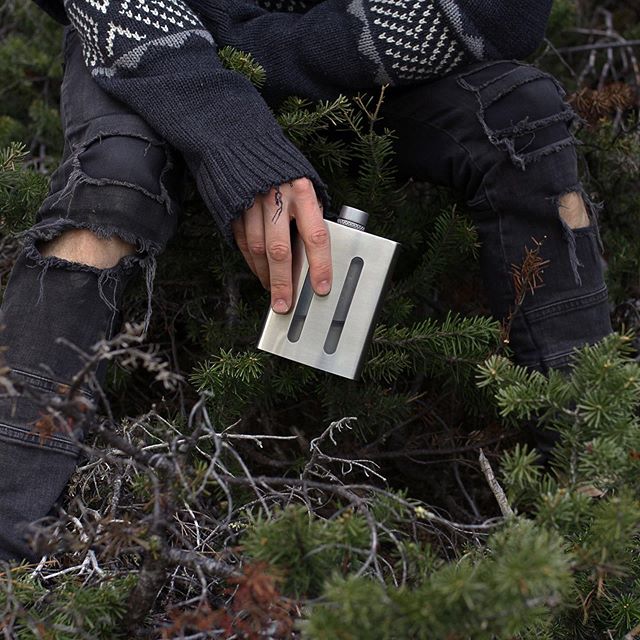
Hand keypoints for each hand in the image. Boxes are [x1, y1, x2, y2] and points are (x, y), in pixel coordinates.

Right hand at [232, 178, 331, 312]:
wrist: (236, 140)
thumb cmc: (278, 165)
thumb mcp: (304, 182)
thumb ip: (310, 211)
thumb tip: (316, 246)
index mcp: (301, 191)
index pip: (315, 236)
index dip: (320, 266)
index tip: (321, 288)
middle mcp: (276, 198)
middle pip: (281, 250)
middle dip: (283, 282)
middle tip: (285, 304)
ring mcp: (250, 204)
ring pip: (259, 250)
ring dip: (266, 275)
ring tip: (273, 290)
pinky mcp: (232, 209)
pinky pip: (243, 243)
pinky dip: (251, 261)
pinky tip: (259, 271)